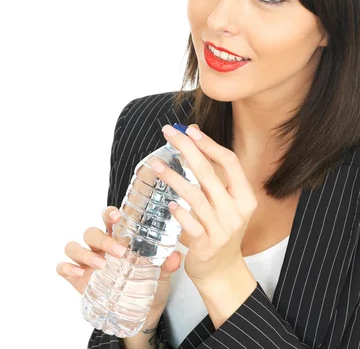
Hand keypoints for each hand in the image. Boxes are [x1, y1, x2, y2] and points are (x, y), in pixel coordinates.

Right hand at [57, 205, 182, 313]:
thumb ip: (166, 265)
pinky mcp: (77, 279)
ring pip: (74, 246)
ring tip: (101, 266)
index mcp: (117, 240)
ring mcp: (86, 262)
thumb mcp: (161, 276)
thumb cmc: (148, 287)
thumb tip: (175, 255)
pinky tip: (78, 275)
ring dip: (84, 253)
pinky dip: (67, 268)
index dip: (109, 214)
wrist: (142, 316)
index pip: (108, 219)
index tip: (117, 216)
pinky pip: (63, 267)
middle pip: (91, 233)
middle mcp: (99, 247)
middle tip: (119, 252)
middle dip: (102, 239)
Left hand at [151, 123, 258, 285]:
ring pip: (196, 197)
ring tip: (156, 165)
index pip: (230, 162)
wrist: (221, 271)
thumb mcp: (224, 201)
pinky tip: (168, 202)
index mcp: (245, 197)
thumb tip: (193, 133)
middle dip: (187, 149)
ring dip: (174, 178)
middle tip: (168, 134)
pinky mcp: (206, 245)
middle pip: (210, 173)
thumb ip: (212, 172)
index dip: (210, 144)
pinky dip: (179, 212)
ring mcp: (222, 229)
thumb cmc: (219, 230)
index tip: (190, 130)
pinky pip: (190, 224)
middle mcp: (236, 211)